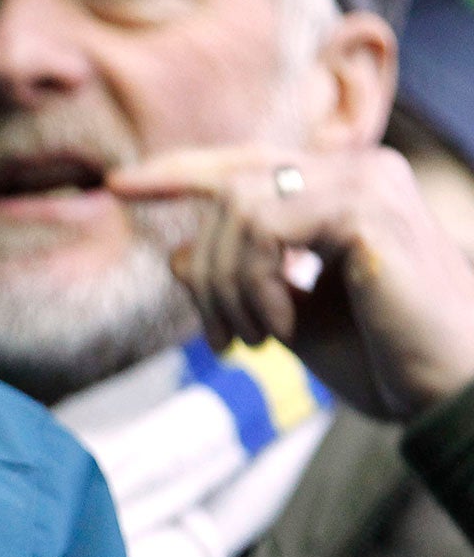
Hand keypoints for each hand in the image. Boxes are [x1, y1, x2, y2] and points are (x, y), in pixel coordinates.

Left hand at [110, 145, 473, 418]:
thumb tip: (174, 254)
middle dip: (204, 271)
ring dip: (227, 287)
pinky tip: (277, 327)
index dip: (178, 172)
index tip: (117, 186)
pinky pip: (265, 231)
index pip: (245, 165)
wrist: (452, 391)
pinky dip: (253, 285)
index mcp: (344, 190)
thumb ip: (236, 282)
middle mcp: (360, 171)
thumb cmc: (385, 360)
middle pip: (230, 191)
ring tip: (250, 340)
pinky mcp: (368, 208)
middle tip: (215, 340)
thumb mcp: (287, 319)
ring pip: (239, 211)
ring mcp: (368, 181)